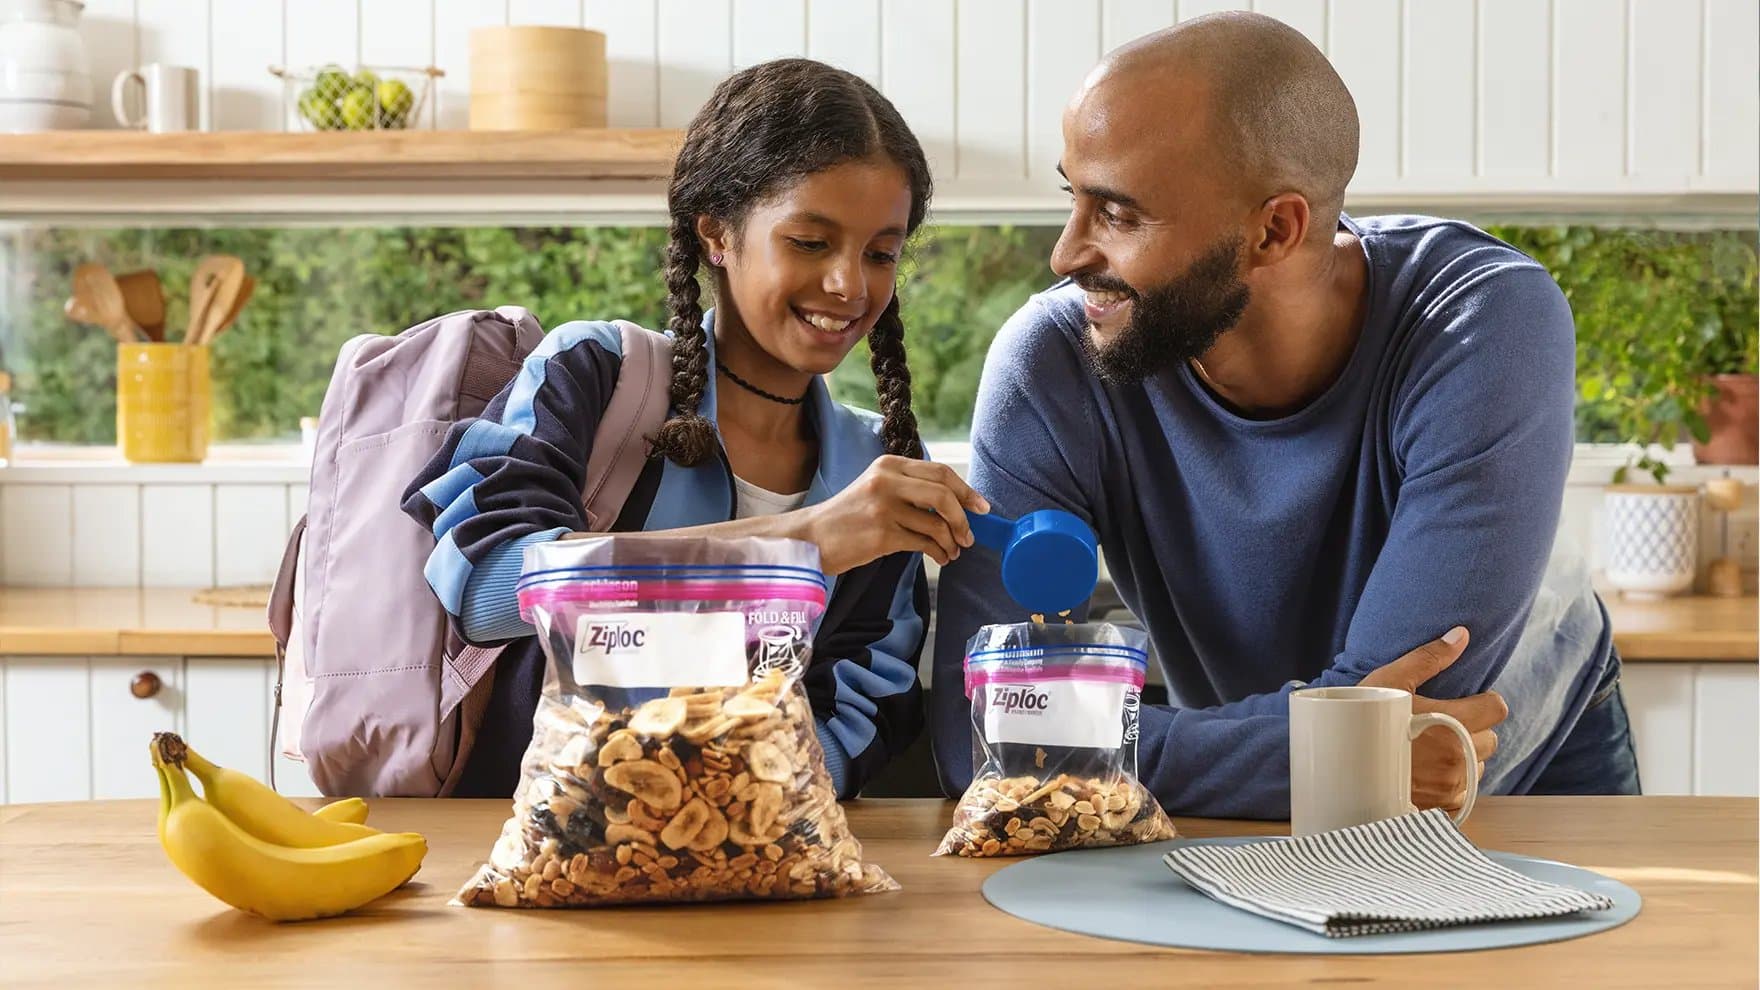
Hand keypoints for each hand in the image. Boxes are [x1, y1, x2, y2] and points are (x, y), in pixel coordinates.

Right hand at [801, 455, 990, 574]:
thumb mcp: (875, 489)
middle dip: (964, 517)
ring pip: (937, 522)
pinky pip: (924, 543)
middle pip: (943, 493)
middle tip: (970, 535)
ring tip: (953, 552)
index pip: (940, 472)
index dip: (966, 490)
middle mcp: (886, 481)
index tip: (981, 507)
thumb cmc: (847, 518)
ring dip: (952, 541)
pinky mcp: (882, 534)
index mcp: (888, 465)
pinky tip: (940, 558)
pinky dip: (939, 553)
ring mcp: (884, 507)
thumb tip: (954, 503)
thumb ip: (908, 488)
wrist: (811, 538)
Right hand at [1360, 626, 1507, 811]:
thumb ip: (1429, 657)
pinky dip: (1453, 783)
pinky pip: (1464, 792)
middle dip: (1473, 731)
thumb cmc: (1361, 722)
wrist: (1339, 768)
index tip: (1465, 702)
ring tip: (1432, 750)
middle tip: (1441, 725)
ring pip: (1479, 766)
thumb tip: (1462, 635)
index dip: (1484, 702)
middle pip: (1490, 739)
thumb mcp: (1390, 682)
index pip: (1497, 708)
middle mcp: (1459, 757)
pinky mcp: (1443, 806)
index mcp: (1454, 722)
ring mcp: (1451, 785)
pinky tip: (1427, 773)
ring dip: (1464, 757)